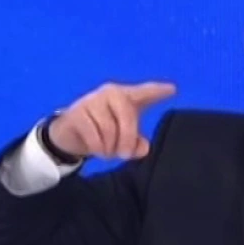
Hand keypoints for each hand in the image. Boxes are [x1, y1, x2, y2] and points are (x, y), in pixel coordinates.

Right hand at [47, 81, 175, 159]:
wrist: (70, 134)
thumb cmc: (104, 132)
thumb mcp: (124, 139)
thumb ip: (138, 144)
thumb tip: (143, 148)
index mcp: (126, 96)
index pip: (145, 92)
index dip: (158, 91)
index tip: (173, 89)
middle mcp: (111, 93)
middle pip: (128, 115)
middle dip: (128, 139)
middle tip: (125, 155)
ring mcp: (93, 101)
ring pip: (110, 129)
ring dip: (110, 147)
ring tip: (107, 151)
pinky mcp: (78, 113)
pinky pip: (94, 136)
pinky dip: (98, 148)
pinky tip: (97, 149)